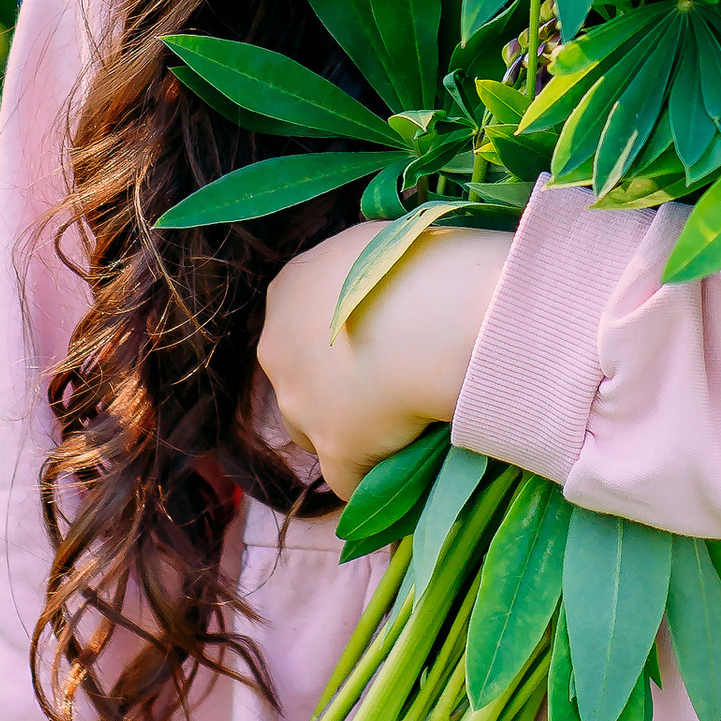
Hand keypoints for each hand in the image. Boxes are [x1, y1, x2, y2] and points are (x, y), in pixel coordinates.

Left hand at [256, 222, 509, 498]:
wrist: (442, 309)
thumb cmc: (424, 260)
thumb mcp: (382, 244)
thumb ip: (363, 271)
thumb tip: (382, 278)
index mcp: (291, 288)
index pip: (299, 325)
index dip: (335, 341)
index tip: (376, 344)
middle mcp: (279, 345)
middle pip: (296, 380)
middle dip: (330, 389)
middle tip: (387, 386)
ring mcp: (301, 399)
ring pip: (312, 430)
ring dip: (348, 433)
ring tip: (401, 428)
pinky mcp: (335, 444)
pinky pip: (347, 477)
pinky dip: (374, 475)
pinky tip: (406, 467)